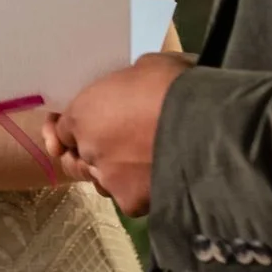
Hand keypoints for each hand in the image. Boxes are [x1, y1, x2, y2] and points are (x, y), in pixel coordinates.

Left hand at [52, 52, 193, 215]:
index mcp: (82, 114)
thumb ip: (127, 84)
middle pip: (79, 158)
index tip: (88, 128)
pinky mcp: (132, 204)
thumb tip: (135, 88)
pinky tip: (159, 181)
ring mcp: (108, 180)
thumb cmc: (174, 86)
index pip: (63, 129)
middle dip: (91, 154)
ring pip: (102, 182)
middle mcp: (87, 150)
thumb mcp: (147, 67)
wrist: (208, 127)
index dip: (74, 129)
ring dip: (114, 175)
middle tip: (116, 148)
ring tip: (140, 166)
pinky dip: (141, 191)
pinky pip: (130, 198)